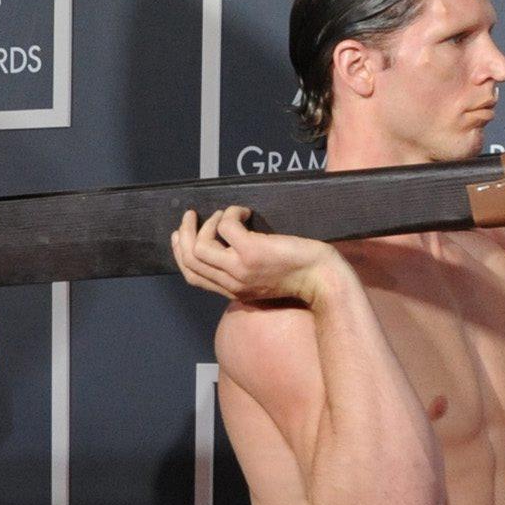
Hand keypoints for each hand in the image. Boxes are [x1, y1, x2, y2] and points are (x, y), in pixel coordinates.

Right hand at [170, 205, 345, 307]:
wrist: (324, 280)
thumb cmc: (302, 276)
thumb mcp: (265, 281)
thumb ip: (243, 272)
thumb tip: (227, 247)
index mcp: (232, 291)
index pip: (193, 276)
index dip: (180, 254)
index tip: (180, 236)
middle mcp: (231, 283)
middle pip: (191, 260)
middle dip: (184, 235)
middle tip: (190, 216)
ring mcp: (239, 269)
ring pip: (200, 247)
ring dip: (207, 224)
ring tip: (222, 214)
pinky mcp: (251, 252)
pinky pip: (225, 227)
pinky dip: (230, 214)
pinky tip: (244, 212)